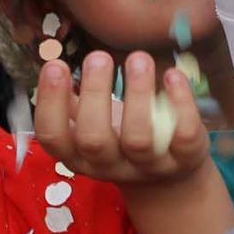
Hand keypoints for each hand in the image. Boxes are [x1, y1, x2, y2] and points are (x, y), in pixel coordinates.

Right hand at [33, 51, 208, 186]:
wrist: (168, 177)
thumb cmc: (120, 138)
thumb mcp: (92, 126)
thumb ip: (70, 103)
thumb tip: (51, 65)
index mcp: (80, 156)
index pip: (54, 138)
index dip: (50, 104)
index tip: (55, 64)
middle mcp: (111, 166)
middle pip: (94, 140)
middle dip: (94, 95)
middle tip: (98, 56)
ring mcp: (148, 165)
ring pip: (139, 138)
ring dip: (137, 94)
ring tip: (138, 58)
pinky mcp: (183, 159)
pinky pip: (183, 135)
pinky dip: (180, 103)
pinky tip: (172, 75)